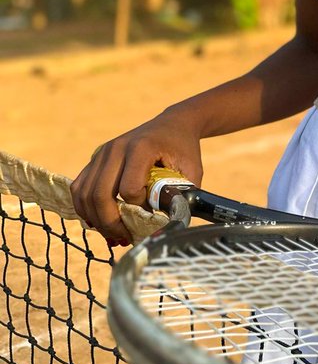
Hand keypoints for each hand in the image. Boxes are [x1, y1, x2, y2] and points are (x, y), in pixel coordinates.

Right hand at [71, 115, 203, 246]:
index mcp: (141, 148)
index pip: (129, 189)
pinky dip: (85, 209)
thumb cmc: (184, 150)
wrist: (172, 125)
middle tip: (125, 238)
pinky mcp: (95, 158)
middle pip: (100, 195)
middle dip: (110, 223)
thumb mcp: (191, 171)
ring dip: (96, 220)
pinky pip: (79, 188)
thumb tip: (168, 227)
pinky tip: (99, 221)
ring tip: (113, 234)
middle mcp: (116, 148)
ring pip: (84, 194)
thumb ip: (182, 197)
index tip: (152, 213)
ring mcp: (102, 152)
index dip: (140, 208)